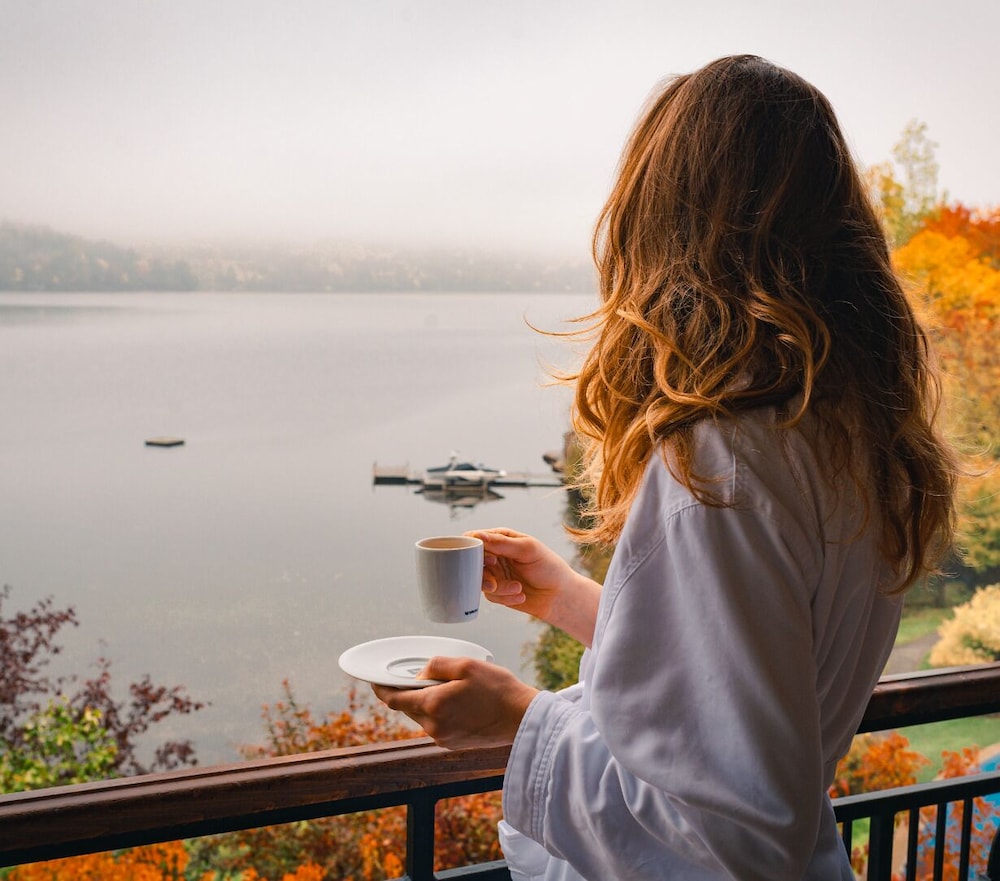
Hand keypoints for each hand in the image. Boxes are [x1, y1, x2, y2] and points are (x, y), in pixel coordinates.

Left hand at [372, 657, 537, 749]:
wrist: (522, 718)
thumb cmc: (498, 689)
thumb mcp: (466, 665)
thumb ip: (436, 665)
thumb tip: (421, 674)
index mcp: (433, 705)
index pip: (395, 699)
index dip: (382, 689)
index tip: (375, 681)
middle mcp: (433, 726)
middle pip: (409, 707)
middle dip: (409, 692)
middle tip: (420, 676)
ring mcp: (443, 738)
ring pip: (423, 716)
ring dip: (426, 702)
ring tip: (448, 687)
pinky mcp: (454, 744)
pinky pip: (437, 725)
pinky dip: (438, 712)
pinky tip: (457, 702)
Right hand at [468, 528, 601, 645]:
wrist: (560, 595)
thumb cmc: (548, 567)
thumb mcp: (528, 550)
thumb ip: (502, 543)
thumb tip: (478, 536)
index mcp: (501, 539)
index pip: (475, 539)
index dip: (474, 549)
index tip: (490, 560)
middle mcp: (495, 555)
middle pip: (472, 562)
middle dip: (483, 573)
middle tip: (495, 581)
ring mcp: (495, 574)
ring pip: (480, 581)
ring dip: (499, 587)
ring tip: (518, 588)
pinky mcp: (497, 592)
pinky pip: (491, 596)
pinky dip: (506, 597)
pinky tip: (521, 595)